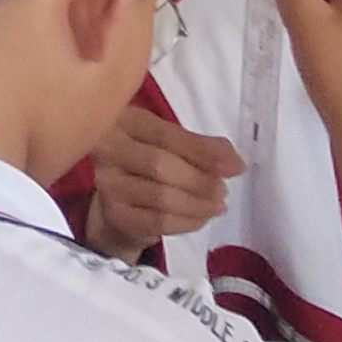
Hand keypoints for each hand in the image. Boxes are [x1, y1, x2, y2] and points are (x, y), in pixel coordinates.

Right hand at [83, 101, 241, 257]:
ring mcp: (107, 183)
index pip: (166, 134)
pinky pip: (159, 222)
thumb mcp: (167, 143)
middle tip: (223, 189)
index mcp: (122, 119)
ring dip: (198, 204)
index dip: (202, 151)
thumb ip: (199, 147)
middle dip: (200, 180)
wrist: (116, 202)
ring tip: (217, 205)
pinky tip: (201, 217)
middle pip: (160, 165)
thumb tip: (234, 162)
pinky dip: (188, 222)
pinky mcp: (114, 215)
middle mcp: (106, 148)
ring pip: (161, 197)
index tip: (234, 165)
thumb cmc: (144, 162)